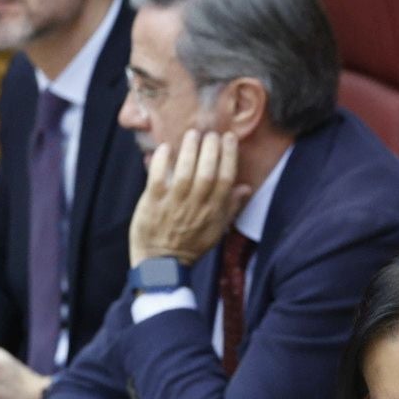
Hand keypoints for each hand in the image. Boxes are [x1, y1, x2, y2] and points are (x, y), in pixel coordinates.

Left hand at [128, 129, 250, 264]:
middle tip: (211, 134)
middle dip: (211, 149)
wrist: (162, 264)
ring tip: (192, 134)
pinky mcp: (153, 202)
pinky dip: (162, 161)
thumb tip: (245, 188)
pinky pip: (158, 178)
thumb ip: (230, 207)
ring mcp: (174, 203)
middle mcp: (196, 205)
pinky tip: (166, 148)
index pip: (225, 179)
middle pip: (207, 172)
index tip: (228, 138)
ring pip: (184, 172)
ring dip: (189, 150)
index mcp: (214, 211)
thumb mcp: (216, 230)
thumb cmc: (191, 246)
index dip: (228, 156)